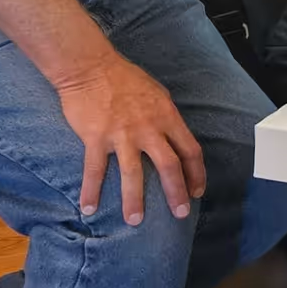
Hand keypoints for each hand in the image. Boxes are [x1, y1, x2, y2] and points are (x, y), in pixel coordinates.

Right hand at [55, 54, 205, 225]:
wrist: (90, 67)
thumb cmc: (124, 78)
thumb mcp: (157, 93)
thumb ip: (166, 118)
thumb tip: (174, 137)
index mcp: (167, 117)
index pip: (190, 150)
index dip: (197, 173)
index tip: (197, 191)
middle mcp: (148, 128)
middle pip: (169, 166)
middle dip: (176, 193)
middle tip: (181, 214)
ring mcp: (122, 134)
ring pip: (133, 173)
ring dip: (134, 200)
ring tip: (135, 221)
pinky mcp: (96, 137)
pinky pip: (94, 170)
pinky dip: (91, 191)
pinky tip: (88, 209)